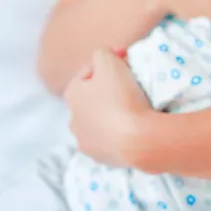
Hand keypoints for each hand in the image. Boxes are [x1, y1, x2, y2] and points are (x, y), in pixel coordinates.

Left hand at [64, 48, 151, 166]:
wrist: (137, 140)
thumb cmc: (121, 96)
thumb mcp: (109, 60)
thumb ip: (103, 52)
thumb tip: (107, 56)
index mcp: (72, 94)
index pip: (88, 72)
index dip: (108, 64)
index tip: (127, 62)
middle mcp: (73, 120)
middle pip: (92, 98)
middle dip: (107, 91)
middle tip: (130, 86)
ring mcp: (85, 142)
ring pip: (98, 121)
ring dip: (111, 114)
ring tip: (132, 110)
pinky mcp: (100, 159)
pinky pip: (108, 140)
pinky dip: (117, 134)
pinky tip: (131, 129)